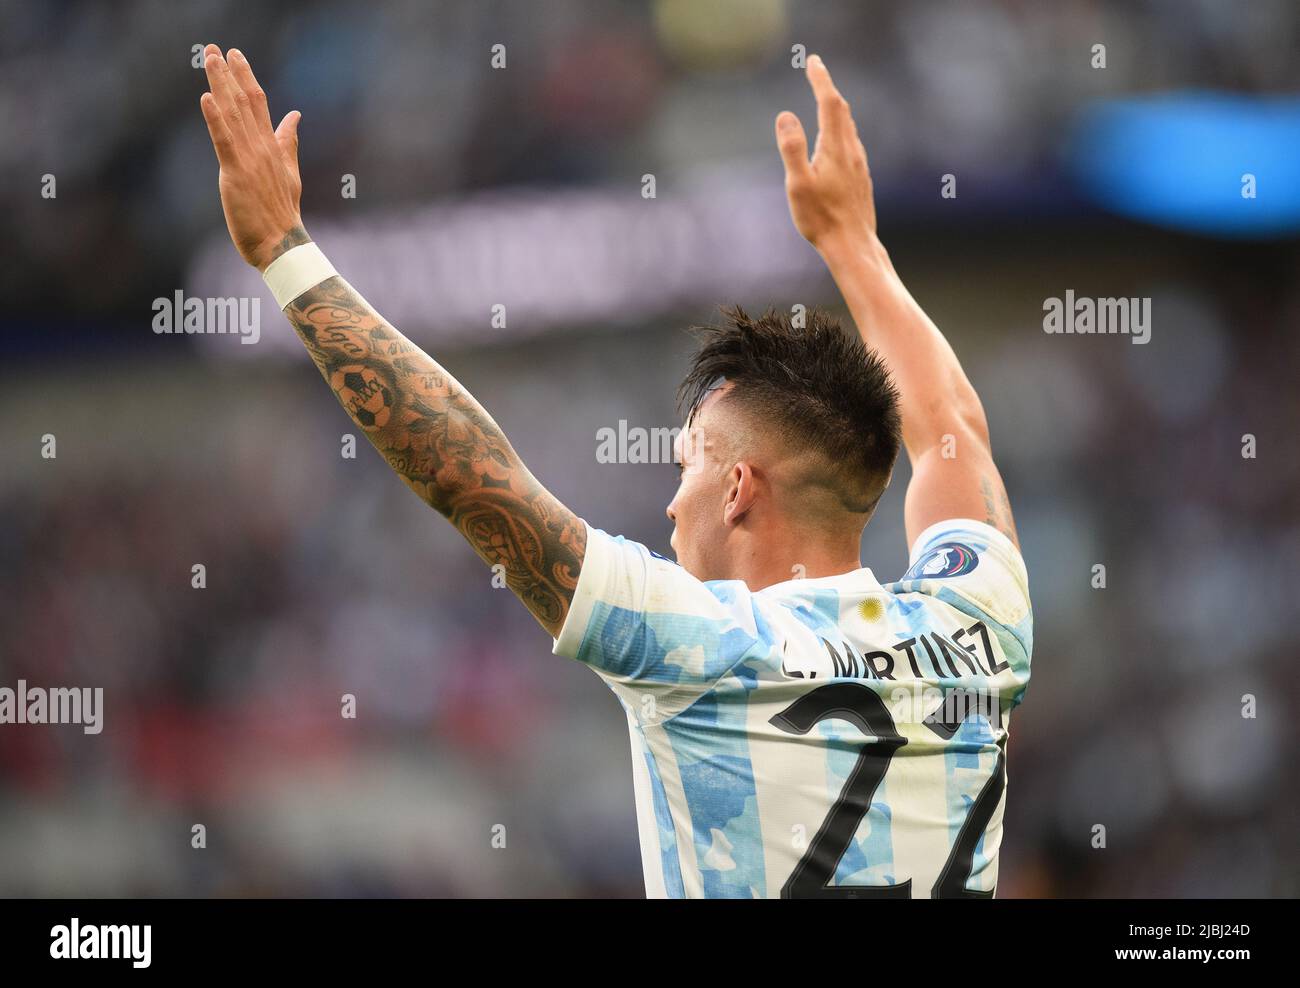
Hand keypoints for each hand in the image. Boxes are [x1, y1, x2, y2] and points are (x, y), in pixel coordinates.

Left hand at [198, 45, 305, 270]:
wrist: (283, 244)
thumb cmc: (282, 214)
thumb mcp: (289, 172)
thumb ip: (289, 142)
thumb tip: (295, 116)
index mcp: (272, 148)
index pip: (259, 104)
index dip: (246, 77)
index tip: (235, 55)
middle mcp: (262, 148)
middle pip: (245, 102)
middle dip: (229, 73)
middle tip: (215, 48)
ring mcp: (250, 160)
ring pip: (233, 115)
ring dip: (220, 85)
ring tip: (209, 60)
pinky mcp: (237, 174)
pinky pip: (224, 141)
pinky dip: (214, 119)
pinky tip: (206, 98)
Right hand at [775, 55, 877, 253]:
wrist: (853, 246)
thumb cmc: (821, 219)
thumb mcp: (798, 185)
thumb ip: (791, 149)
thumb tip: (785, 115)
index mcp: (835, 148)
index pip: (828, 103)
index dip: (821, 79)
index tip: (813, 61)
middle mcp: (851, 152)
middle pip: (842, 111)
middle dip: (828, 89)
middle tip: (817, 72)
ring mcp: (859, 165)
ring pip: (849, 127)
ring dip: (837, 109)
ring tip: (827, 100)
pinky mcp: (861, 179)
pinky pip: (852, 144)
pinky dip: (842, 130)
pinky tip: (839, 140)